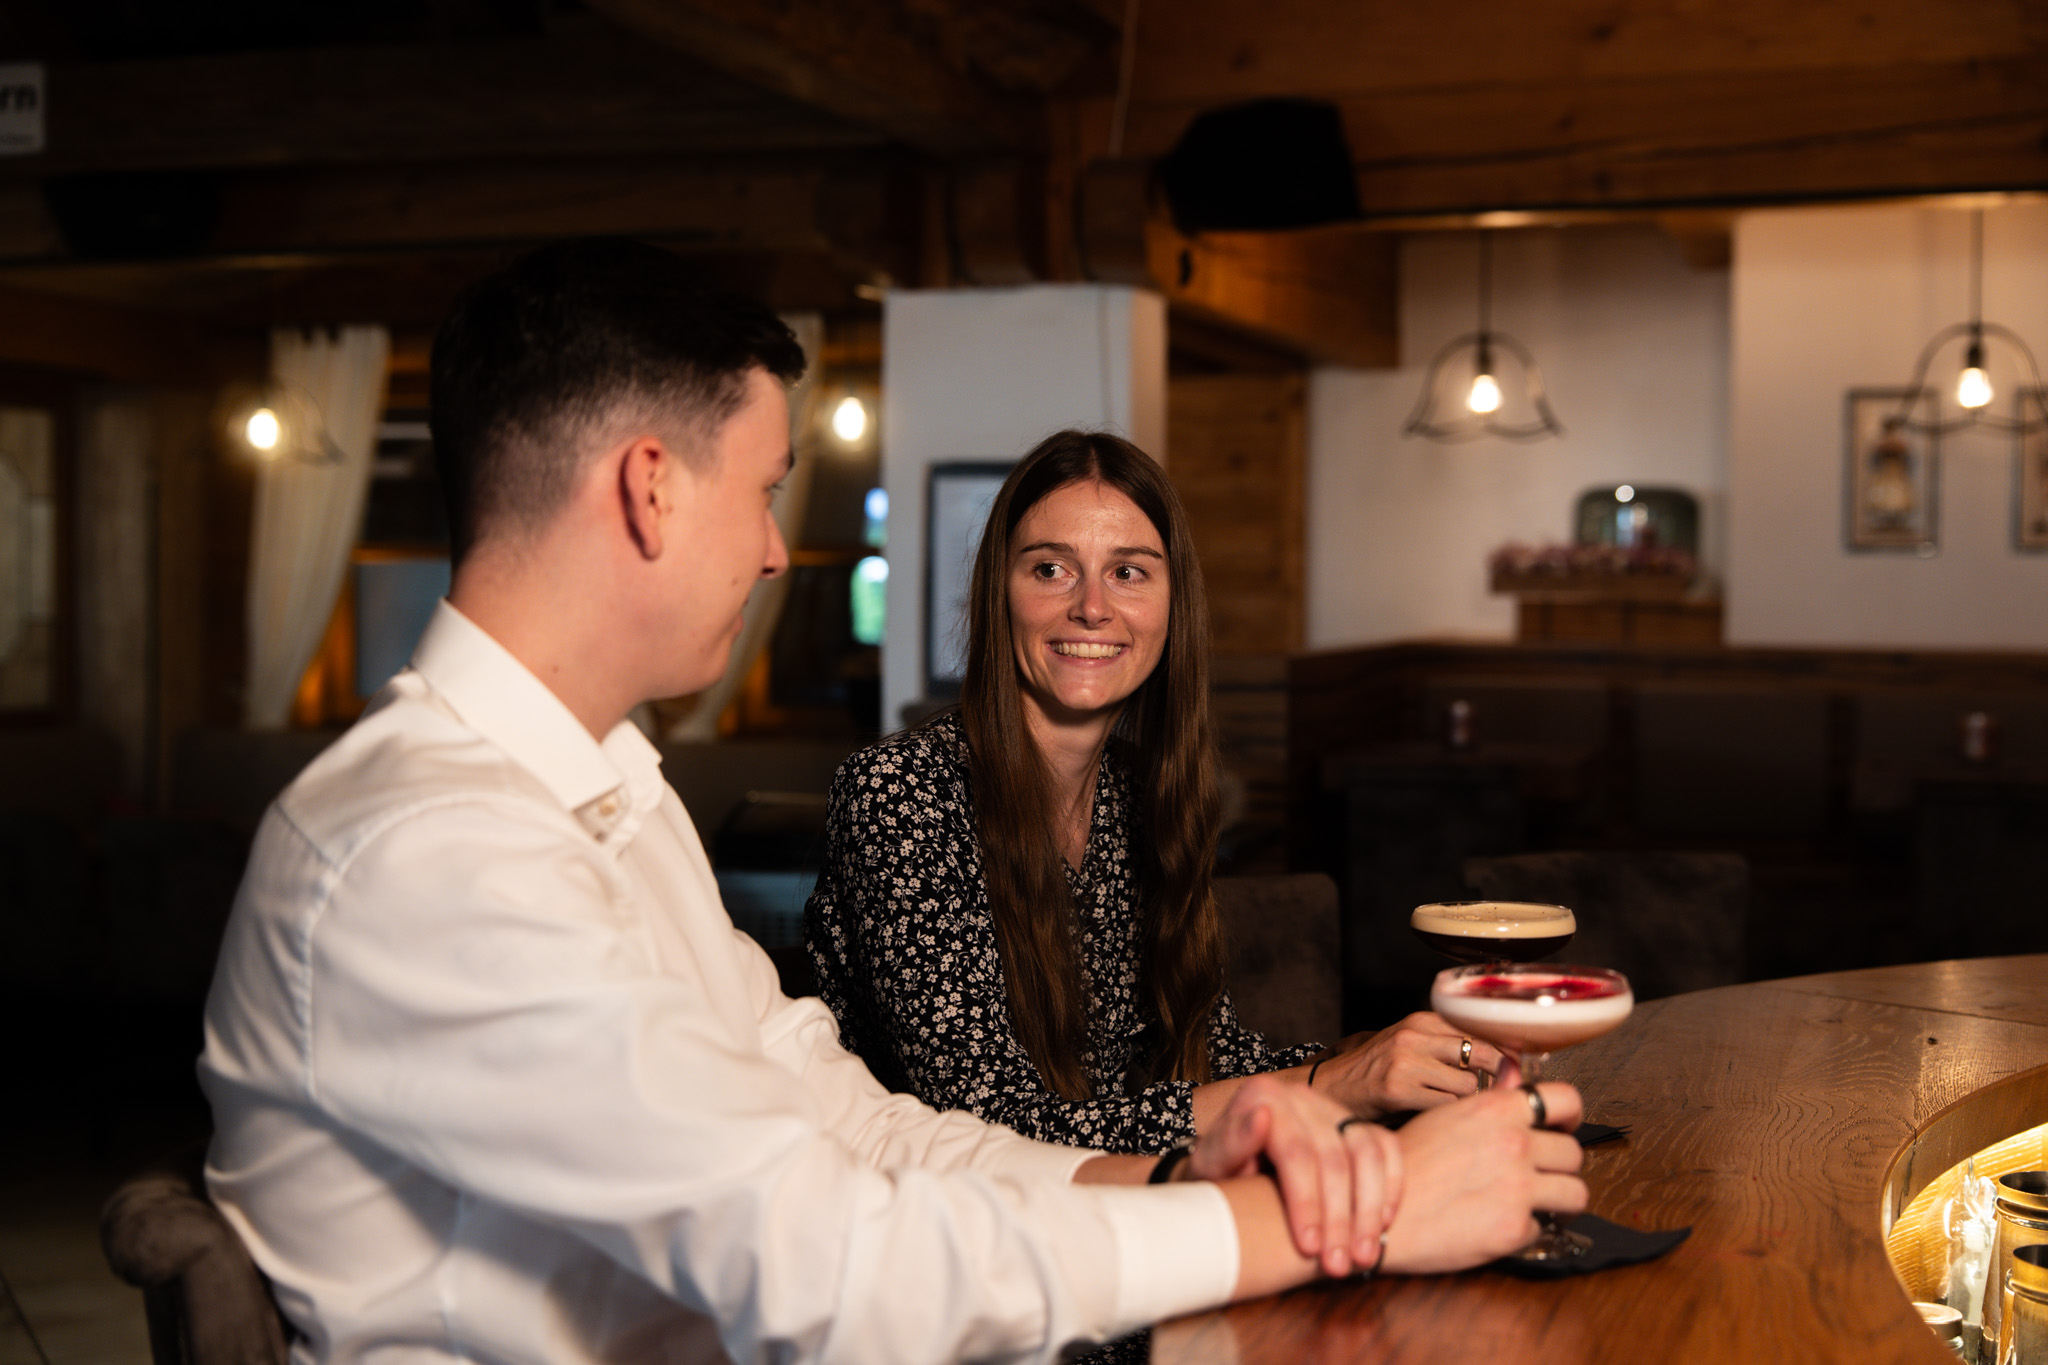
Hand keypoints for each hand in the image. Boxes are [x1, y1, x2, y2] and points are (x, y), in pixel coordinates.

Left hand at [1182, 1072, 1401, 1277]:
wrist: (1229, 1169)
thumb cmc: (1218, 1171)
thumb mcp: (1210, 1163)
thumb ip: (1231, 1141)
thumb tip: (1260, 1116)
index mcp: (1263, 1096)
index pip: (1296, 1152)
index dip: (1307, 1203)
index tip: (1309, 1248)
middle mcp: (1302, 1098)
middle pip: (1335, 1158)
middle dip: (1340, 1219)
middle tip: (1338, 1266)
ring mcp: (1333, 1109)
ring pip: (1368, 1155)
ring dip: (1370, 1211)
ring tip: (1364, 1257)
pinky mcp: (1356, 1125)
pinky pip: (1387, 1149)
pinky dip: (1391, 1188)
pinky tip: (1383, 1226)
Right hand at [1307, 1013, 1504, 1116]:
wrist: (1330, 1088)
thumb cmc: (1376, 1072)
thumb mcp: (1411, 1046)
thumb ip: (1448, 1047)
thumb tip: (1505, 1061)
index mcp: (1421, 1020)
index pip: (1481, 1029)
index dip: (1504, 1053)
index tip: (1514, 1070)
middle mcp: (1414, 1035)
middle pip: (1482, 1054)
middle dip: (1496, 1078)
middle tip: (1497, 1095)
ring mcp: (1406, 1061)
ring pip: (1468, 1085)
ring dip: (1466, 1103)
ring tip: (1449, 1109)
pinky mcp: (1398, 1089)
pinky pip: (1447, 1106)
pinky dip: (1447, 1117)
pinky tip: (1433, 1118)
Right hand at [1377, 1081, 1587, 1274]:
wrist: (1379, 1212)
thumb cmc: (1404, 1164)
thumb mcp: (1445, 1116)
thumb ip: (1490, 1100)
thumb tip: (1516, 1078)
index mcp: (1496, 1111)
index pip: (1565, 1098)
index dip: (1570, 1114)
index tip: (1564, 1125)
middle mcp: (1514, 1144)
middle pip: (1573, 1152)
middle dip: (1559, 1164)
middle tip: (1541, 1172)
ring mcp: (1518, 1188)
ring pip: (1575, 1192)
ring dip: (1558, 1198)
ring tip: (1536, 1201)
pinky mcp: (1514, 1228)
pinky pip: (1542, 1228)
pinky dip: (1524, 1229)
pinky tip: (1498, 1222)